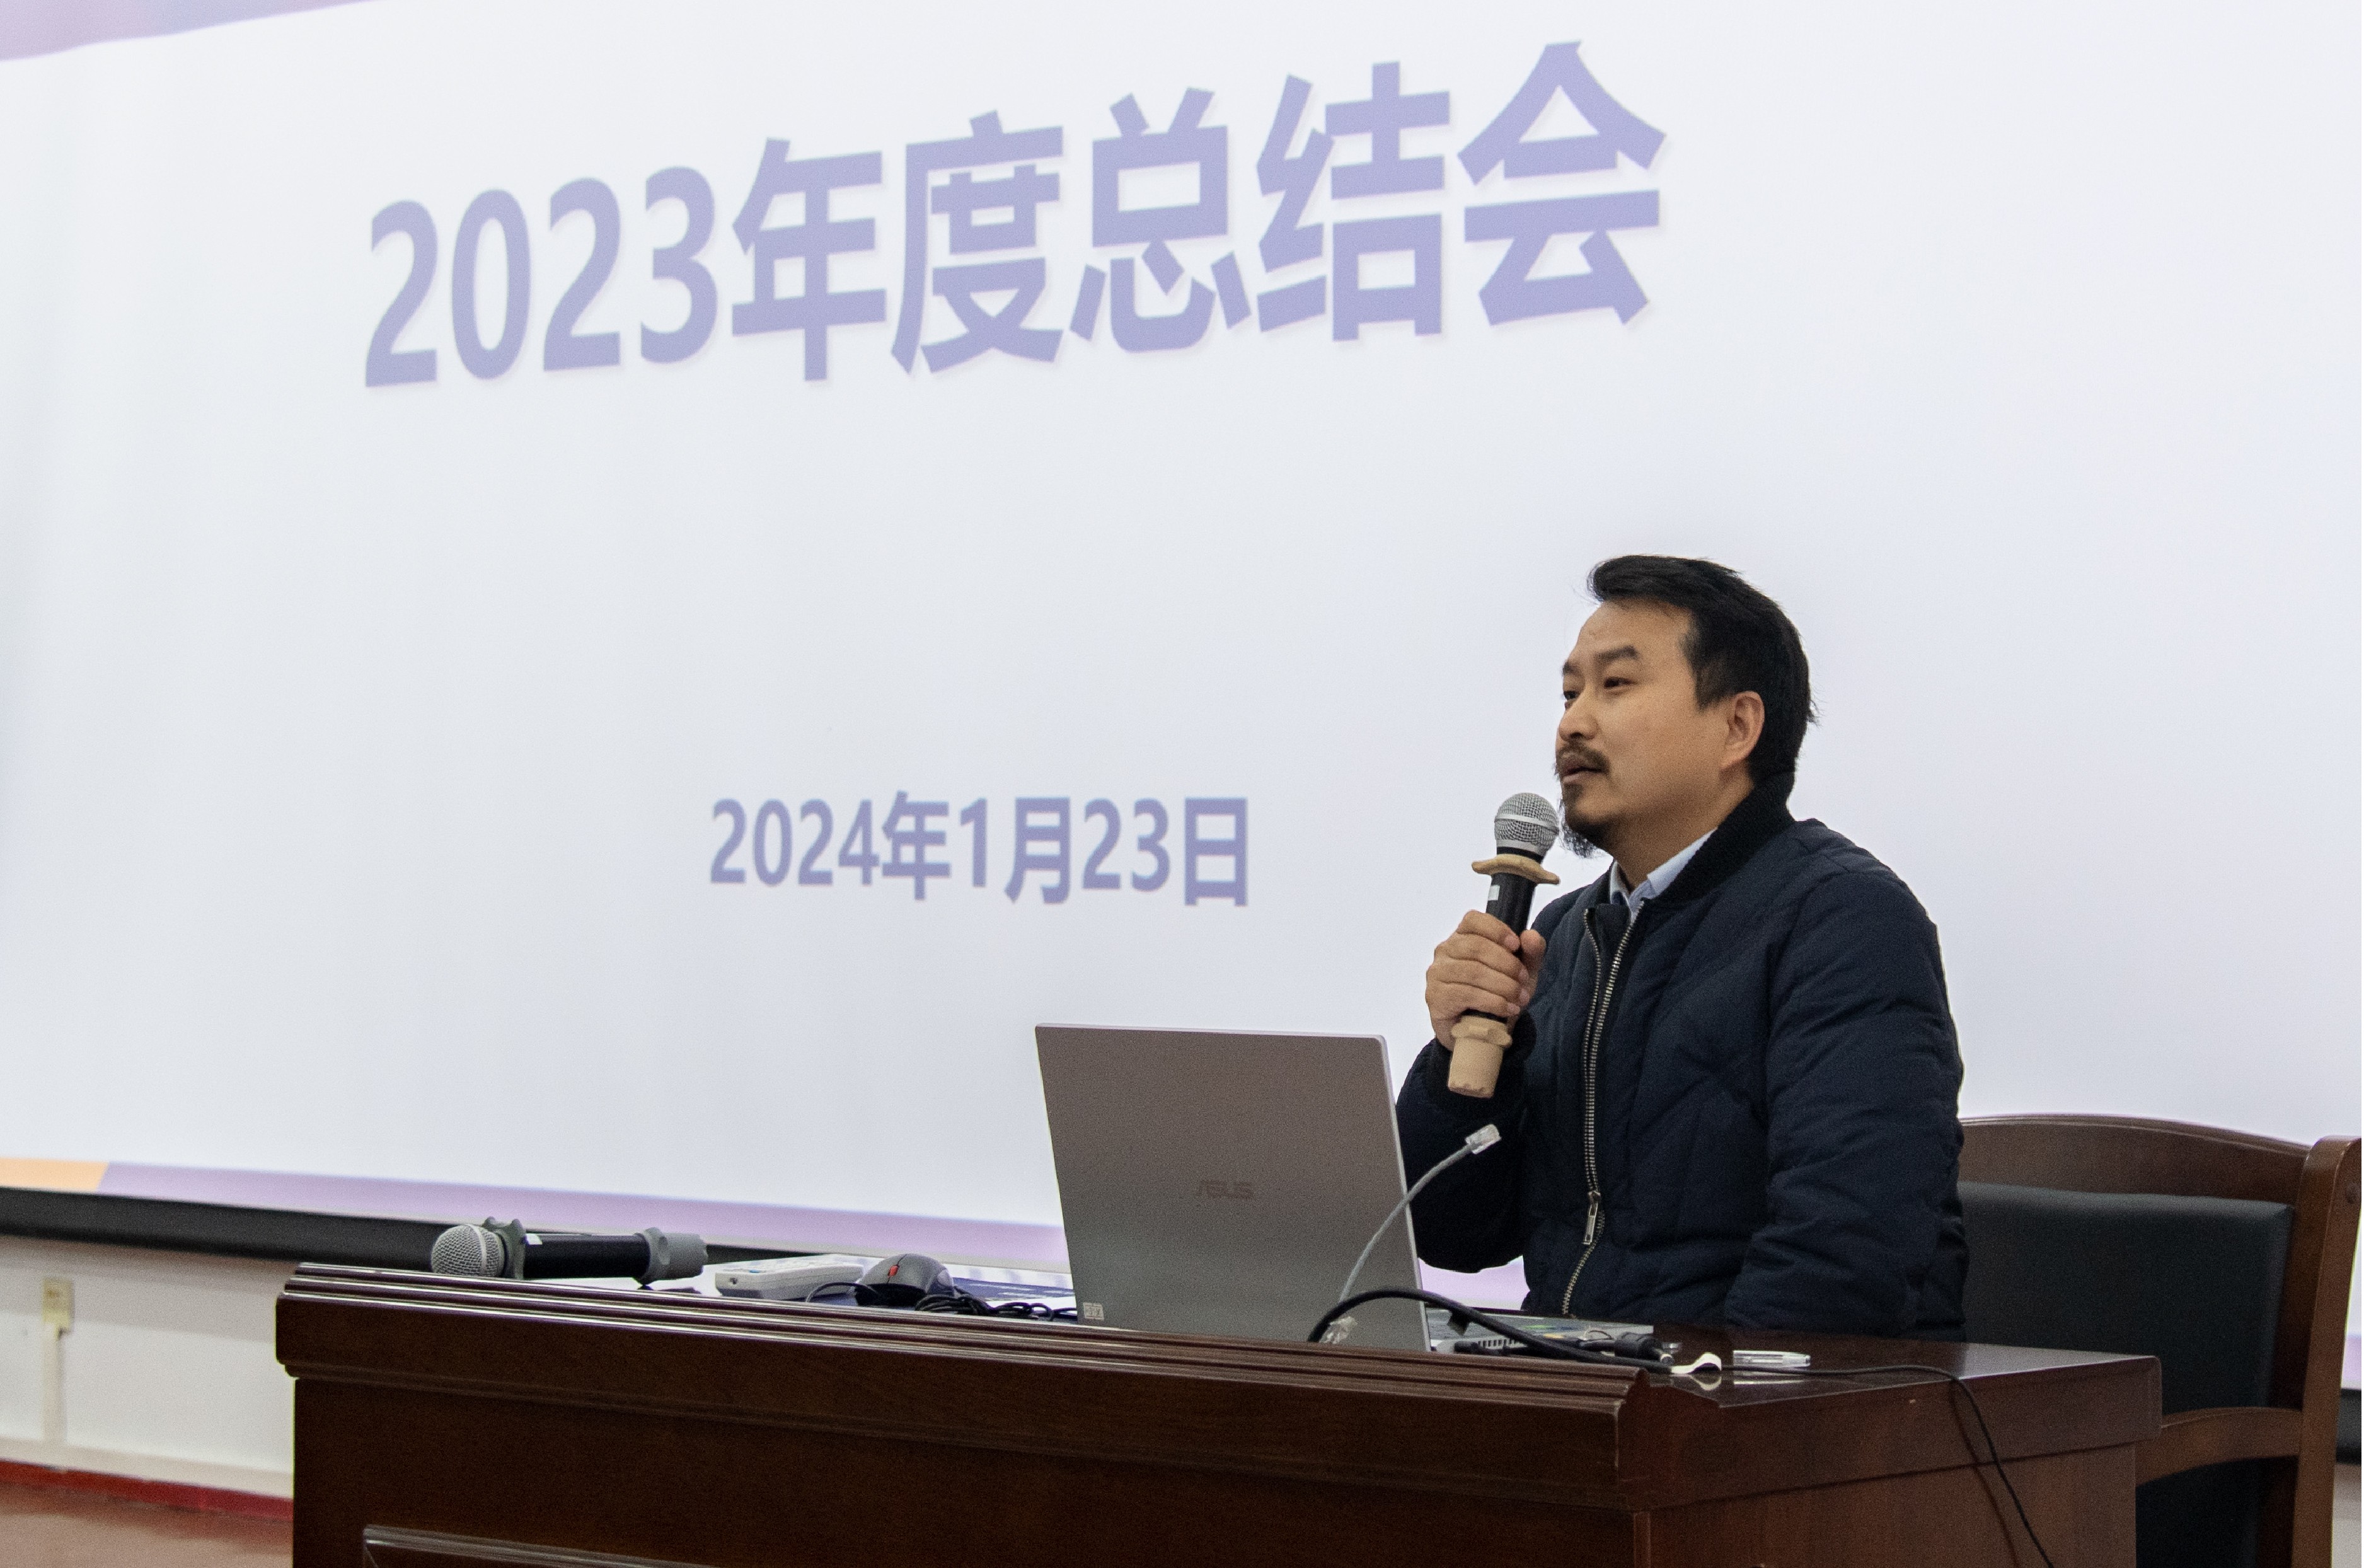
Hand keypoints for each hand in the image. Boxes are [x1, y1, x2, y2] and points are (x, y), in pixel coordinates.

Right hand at [1426, 911, 1545, 1046]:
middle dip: (1506, 964)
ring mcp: (1437, 972)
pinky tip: (1507, 1009)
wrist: (1477, 1030)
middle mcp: (1445, 950)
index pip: (1473, 920)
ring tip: (1520, 998)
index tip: (1515, 945)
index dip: (1496, 930)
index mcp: (1463, 936)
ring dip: (1503, 985)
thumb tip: (1530, 936)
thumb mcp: (1520, 972)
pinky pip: (1466, 994)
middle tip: (1523, 980)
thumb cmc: (1496, 993)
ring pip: (1473, 971)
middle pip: (1476, 947)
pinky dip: (1493, 1002)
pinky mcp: (1435, 996)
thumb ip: (1530, 952)